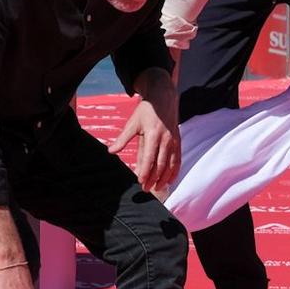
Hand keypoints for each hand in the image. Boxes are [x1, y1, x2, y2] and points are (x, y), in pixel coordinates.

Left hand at [109, 80, 181, 194]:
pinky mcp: (178, 142)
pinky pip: (178, 160)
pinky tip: (170, 180)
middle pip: (160, 164)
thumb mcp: (132, 123)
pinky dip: (174, 171)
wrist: (163, 99)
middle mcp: (165, 140)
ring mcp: (174, 141)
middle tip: (146, 189)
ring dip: (164, 178)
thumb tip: (111, 151)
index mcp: (152, 135)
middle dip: (153, 178)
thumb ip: (122, 139)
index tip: (140, 181)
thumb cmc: (145, 112)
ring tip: (157, 188)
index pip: (149, 158)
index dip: (145, 171)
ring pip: (171, 164)